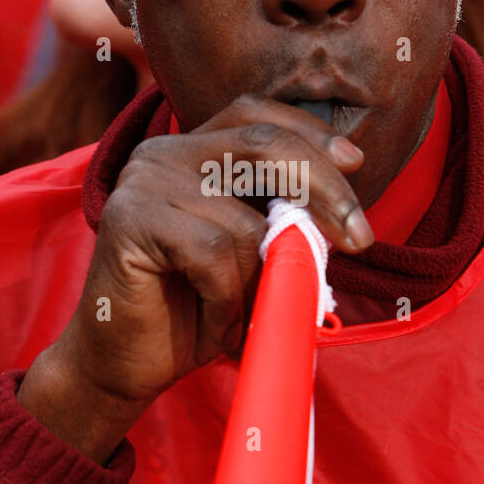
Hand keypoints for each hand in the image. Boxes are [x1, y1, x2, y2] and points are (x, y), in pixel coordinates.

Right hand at [18, 95, 371, 460]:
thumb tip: (341, 209)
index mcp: (192, 150)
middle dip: (324, 189)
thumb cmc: (193, 311)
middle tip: (360, 239)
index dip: (310, 135)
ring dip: (261, 283)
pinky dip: (228, 299)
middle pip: (263, 145)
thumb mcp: (251, 255)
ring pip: (244, 221)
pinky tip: (215, 324)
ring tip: (245, 318)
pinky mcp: (130, 218)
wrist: (123, 366)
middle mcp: (163, 152)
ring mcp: (143, 181)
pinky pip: (214, 252)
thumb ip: (281, 218)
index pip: (259, 117)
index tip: (356, 163)